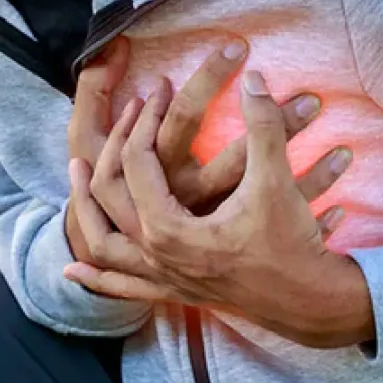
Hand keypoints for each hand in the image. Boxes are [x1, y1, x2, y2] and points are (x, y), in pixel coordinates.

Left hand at [65, 69, 375, 348]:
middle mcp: (156, 256)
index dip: (147, 119)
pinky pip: (122, 288)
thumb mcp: (276, 180)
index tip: (160, 89)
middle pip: (110, 196)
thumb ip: (263, 125)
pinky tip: (72, 271)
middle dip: (114, 148)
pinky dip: (95, 279)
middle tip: (125, 114)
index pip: (138, 162)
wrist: (310, 303)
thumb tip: (253, 79)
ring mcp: (162, 279)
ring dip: (85, 209)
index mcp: (170, 229)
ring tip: (77, 175)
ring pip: (103, 245)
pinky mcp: (175, 293)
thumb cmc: (291, 244)